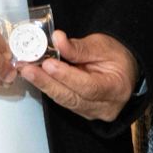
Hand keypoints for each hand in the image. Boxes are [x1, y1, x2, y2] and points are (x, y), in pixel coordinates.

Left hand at [17, 31, 136, 121]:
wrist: (124, 70)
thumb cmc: (115, 56)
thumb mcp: (102, 45)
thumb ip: (79, 47)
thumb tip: (57, 39)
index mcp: (116, 89)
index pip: (88, 86)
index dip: (67, 76)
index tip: (48, 64)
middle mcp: (105, 107)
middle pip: (72, 98)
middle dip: (47, 82)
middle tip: (27, 69)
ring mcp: (93, 112)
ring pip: (65, 100)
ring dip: (44, 85)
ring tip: (27, 71)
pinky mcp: (82, 111)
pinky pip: (64, 100)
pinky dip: (50, 87)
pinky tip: (36, 76)